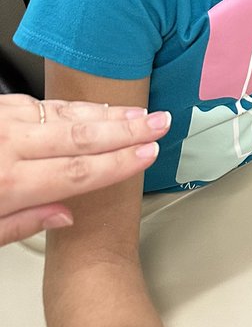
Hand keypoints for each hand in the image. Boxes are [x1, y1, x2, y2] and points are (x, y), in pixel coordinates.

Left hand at [0, 95, 169, 245]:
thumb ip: (21, 224)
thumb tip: (64, 217)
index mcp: (7, 184)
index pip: (79, 172)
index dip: (120, 163)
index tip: (149, 154)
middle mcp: (10, 145)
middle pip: (83, 137)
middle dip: (129, 130)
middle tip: (160, 124)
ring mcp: (6, 119)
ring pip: (70, 114)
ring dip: (110, 114)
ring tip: (140, 114)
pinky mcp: (1, 105)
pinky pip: (49, 102)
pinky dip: (79, 106)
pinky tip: (97, 108)